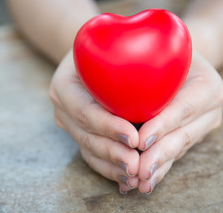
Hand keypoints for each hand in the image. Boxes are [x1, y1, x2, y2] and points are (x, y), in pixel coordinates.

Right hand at [49, 50, 139, 193]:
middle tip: (138, 165)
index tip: (135, 137)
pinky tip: (128, 178)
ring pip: (89, 150)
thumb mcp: (113, 43)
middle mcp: (63, 107)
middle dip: (112, 153)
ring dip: (113, 166)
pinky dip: (110, 168)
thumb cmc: (111, 45)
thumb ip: (125, 60)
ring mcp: (70, 123)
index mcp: (65, 85)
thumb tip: (159, 82)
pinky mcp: (81, 133)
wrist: (97, 55)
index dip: (108, 126)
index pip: (84, 110)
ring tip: (137, 176)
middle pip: (86, 135)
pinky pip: (93, 155)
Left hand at [136, 51, 222, 193]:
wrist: (178, 61)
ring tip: (140, 181)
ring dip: (158, 167)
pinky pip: (174, 153)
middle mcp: (210, 107)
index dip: (162, 125)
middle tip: (138, 170)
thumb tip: (116, 93)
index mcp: (206, 85)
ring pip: (178, 149)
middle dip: (159, 154)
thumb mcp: (160, 52)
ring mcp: (203, 125)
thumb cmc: (163, 53)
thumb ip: (147, 69)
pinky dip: (158, 167)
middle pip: (183, 134)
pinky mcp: (191, 135)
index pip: (183, 107)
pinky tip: (144, 180)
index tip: (140, 141)